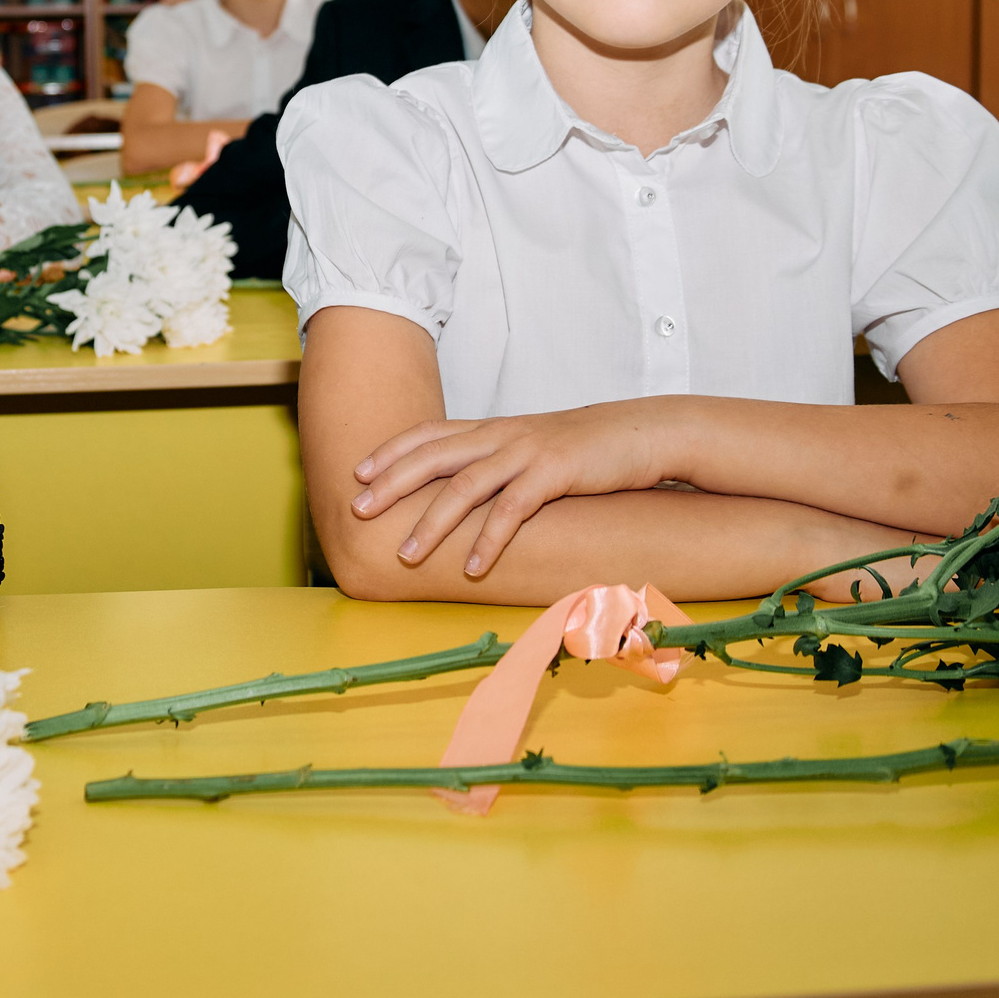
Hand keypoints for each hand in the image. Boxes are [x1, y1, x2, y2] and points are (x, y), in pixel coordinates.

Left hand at [349, 404, 681, 575]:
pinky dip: (489, 540)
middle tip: (358, 510)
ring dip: (431, 523)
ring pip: (465, 487)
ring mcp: (526, 452)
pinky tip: (474, 567)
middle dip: (391, 484)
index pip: (429, 435)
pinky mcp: (555, 472)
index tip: (357, 473)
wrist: (641, 433)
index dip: (391, 452)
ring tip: (404, 554)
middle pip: (433, 457)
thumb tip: (463, 490)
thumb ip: (497, 462)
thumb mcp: (531, 449)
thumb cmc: (584, 449)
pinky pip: (513, 510)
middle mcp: (501, 436)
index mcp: (492, 429)